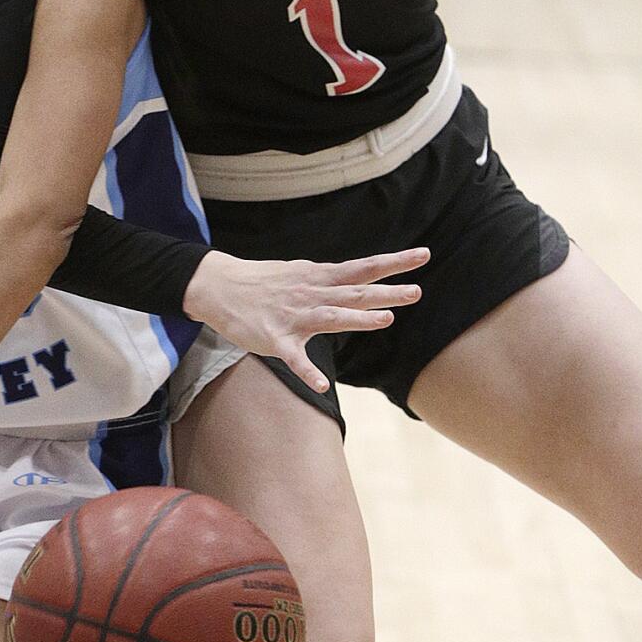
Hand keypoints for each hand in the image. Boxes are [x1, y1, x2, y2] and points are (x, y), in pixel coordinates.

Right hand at [183, 247, 429, 391]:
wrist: (218, 287)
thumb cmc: (264, 282)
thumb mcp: (301, 272)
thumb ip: (331, 280)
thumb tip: (360, 279)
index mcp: (319, 277)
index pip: (363, 268)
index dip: (393, 263)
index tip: (423, 255)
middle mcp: (311, 294)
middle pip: (354, 293)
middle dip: (385, 292)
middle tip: (416, 292)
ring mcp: (293, 317)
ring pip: (330, 317)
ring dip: (358, 319)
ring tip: (385, 320)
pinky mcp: (274, 339)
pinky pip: (293, 358)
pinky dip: (307, 372)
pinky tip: (321, 386)